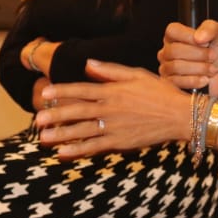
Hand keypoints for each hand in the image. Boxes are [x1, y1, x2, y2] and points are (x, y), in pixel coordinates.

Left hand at [34, 61, 188, 158]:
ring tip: (43, 138)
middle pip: (77, 112)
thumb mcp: (136, 74)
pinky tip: (63, 153)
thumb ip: (111, 70)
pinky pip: (95, 146)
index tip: (45, 93)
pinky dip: (78, 150)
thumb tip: (88, 64)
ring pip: (82, 131)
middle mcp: (110, 109)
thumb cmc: (160, 92)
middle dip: (56, 116)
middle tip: (37, 120)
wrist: (180, 116)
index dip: (62, 91)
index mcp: (113, 91)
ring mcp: (114, 127)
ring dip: (62, 134)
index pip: (82, 90)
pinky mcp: (120, 142)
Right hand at [158, 20, 217, 98]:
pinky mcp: (170, 83)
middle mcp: (168, 50)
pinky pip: (177, 81)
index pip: (172, 31)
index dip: (189, 37)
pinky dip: (195, 80)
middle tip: (212, 57)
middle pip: (174, 50)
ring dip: (199, 68)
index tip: (205, 43)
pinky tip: (204, 79)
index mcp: (176, 35)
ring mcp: (166, 67)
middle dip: (199, 54)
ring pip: (176, 66)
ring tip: (211, 69)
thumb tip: (198, 37)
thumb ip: (210, 28)